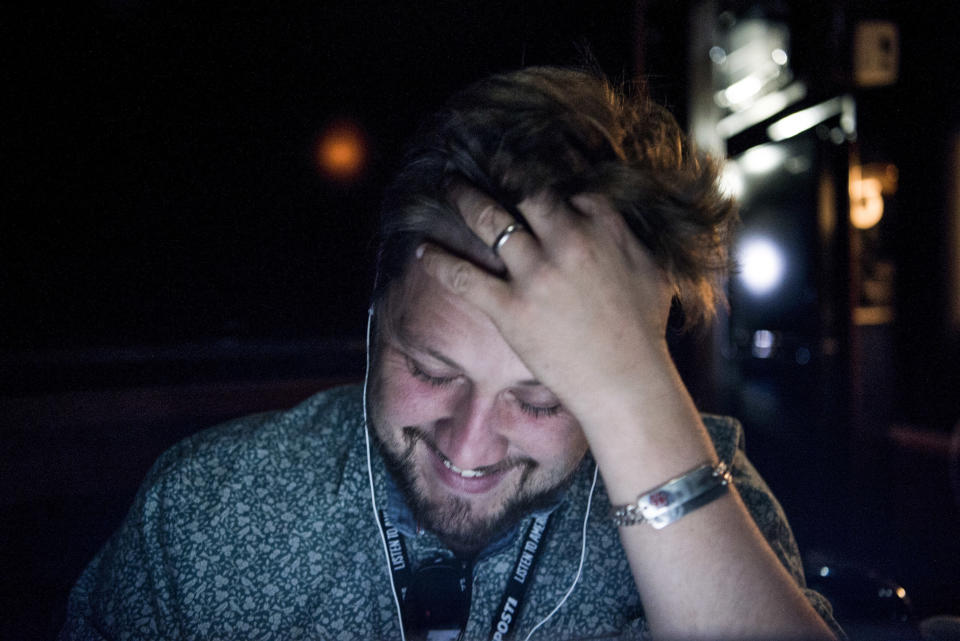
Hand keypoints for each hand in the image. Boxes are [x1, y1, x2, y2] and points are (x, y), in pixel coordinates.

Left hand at [418, 185, 675, 429]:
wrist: (627, 382)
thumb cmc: (643, 331)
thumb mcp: (649, 269)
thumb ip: (624, 237)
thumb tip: (604, 219)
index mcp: (602, 227)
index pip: (565, 190)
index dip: (544, 188)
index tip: (527, 186)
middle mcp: (567, 241)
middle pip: (522, 191)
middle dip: (499, 173)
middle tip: (481, 166)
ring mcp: (535, 273)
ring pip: (487, 219)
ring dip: (463, 197)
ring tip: (448, 185)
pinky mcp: (510, 308)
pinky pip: (463, 276)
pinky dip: (438, 260)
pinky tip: (422, 250)